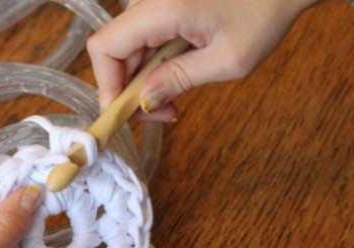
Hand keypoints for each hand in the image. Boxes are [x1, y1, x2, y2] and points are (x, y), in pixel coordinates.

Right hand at [88, 0, 318, 120]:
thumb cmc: (265, 13)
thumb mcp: (226, 60)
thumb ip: (178, 80)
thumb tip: (143, 103)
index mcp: (161, 8)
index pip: (104, 48)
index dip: (106, 85)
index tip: (126, 114)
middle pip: (114, 48)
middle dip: (128, 87)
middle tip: (161, 111)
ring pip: (127, 44)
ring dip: (142, 75)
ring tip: (175, 93)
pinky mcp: (163, 0)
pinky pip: (143, 33)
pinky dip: (152, 58)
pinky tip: (177, 68)